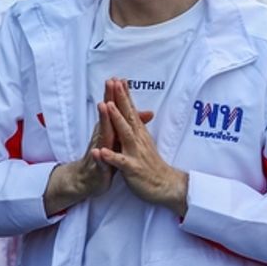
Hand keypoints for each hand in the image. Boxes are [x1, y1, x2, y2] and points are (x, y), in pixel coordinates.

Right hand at [42, 89, 153, 215]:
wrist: (89, 179)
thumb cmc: (108, 156)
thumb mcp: (120, 139)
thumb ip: (132, 124)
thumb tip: (149, 111)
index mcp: (110, 129)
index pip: (114, 109)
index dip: (118, 94)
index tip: (121, 77)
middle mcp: (103, 136)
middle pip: (106, 115)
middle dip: (109, 98)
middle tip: (110, 82)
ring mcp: (99, 149)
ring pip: (101, 134)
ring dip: (102, 120)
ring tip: (102, 107)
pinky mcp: (98, 166)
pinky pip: (98, 161)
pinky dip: (98, 156)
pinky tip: (97, 151)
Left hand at [94, 79, 188, 216]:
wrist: (165, 186)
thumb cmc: (152, 165)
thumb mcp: (146, 142)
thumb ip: (140, 126)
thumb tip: (139, 112)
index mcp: (139, 133)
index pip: (131, 110)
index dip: (124, 95)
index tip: (118, 79)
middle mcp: (138, 139)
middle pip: (128, 115)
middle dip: (120, 99)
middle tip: (114, 82)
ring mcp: (135, 153)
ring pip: (124, 134)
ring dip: (115, 119)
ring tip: (107, 106)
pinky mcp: (132, 168)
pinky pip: (120, 162)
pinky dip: (111, 156)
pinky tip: (101, 151)